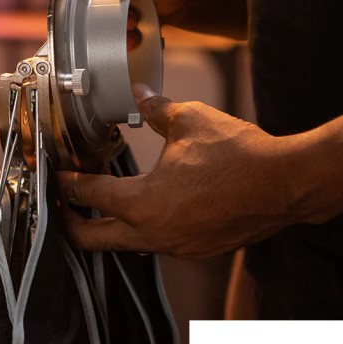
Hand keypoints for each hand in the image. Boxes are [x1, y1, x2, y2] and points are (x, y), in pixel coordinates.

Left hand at [56, 84, 298, 258]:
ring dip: (107, 228)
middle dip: (70, 224)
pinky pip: (156, 244)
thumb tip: (140, 93)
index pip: (90, 194)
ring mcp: (174, 247)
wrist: (285, 183)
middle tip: (59, 206)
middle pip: (93, 240)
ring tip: (100, 205)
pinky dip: (140, 230)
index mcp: (141, 203)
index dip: (68, 183)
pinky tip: (146, 210)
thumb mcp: (189, 121)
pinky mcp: (195, 250)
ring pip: (125, 245)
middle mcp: (152, 233)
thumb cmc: (236, 154)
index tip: (56, 177)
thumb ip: (156, 109)